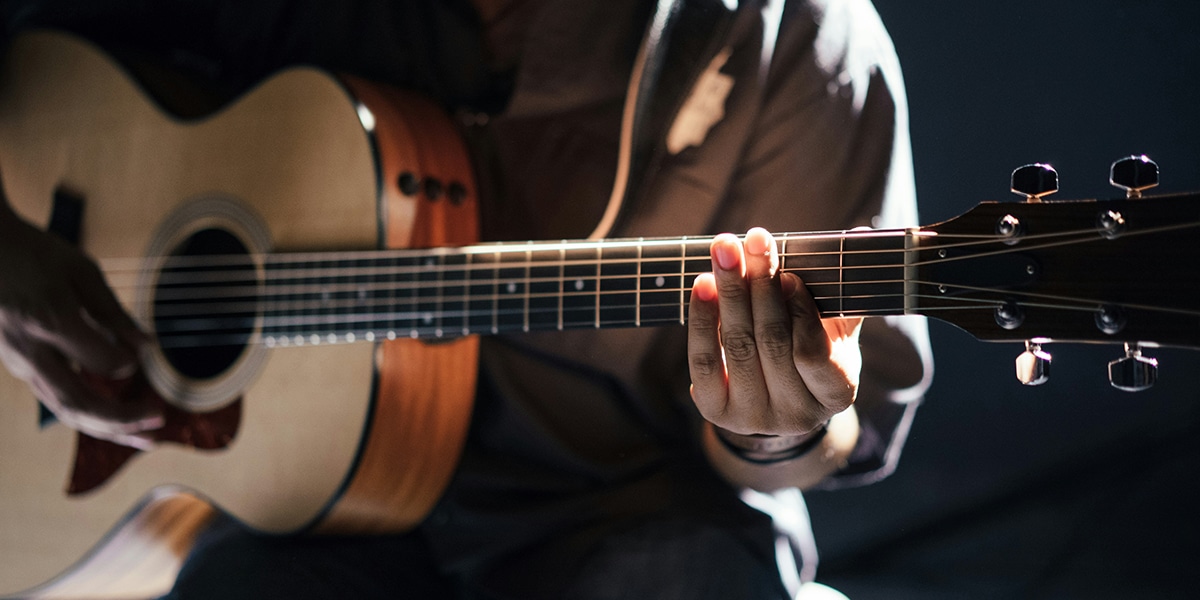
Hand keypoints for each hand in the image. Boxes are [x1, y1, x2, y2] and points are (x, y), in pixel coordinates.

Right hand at [0, 197, 162, 448]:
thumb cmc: (33, 253)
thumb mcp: (79, 270)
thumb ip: (113, 312)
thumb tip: (148, 348)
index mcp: (50, 320)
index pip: (100, 361)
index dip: (127, 363)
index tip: (145, 354)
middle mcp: (30, 351)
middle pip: (77, 403)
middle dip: (122, 420)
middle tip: (160, 422)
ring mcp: (19, 363)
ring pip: (64, 409)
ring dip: (108, 428)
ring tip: (146, 437)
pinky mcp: (18, 367)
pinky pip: (56, 400)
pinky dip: (90, 416)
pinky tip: (116, 422)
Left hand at [687, 227, 861, 436]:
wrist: (773, 397)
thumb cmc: (810, 351)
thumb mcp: (834, 329)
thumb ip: (843, 289)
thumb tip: (861, 233)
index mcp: (835, 394)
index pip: (813, 353)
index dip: (800, 312)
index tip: (789, 274)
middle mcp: (795, 415)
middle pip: (771, 342)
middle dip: (761, 285)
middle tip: (754, 240)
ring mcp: (753, 417)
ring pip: (737, 346)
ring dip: (729, 292)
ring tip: (725, 250)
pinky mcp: (715, 410)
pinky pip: (704, 361)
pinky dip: (703, 319)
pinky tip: (703, 284)